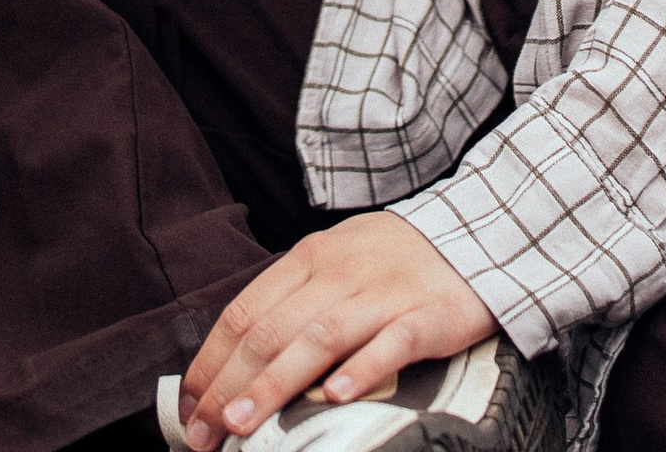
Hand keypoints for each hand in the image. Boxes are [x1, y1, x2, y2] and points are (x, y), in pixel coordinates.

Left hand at [178, 214, 495, 445]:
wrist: (475, 234)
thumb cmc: (392, 262)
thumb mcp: (334, 264)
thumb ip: (291, 304)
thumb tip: (237, 362)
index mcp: (309, 258)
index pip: (245, 311)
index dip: (211, 361)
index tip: (190, 408)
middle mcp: (340, 272)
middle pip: (273, 331)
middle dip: (230, 386)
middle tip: (204, 434)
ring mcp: (383, 292)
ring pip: (320, 338)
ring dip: (276, 384)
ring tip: (244, 423)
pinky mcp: (427, 315)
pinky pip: (391, 343)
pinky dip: (362, 369)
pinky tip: (338, 398)